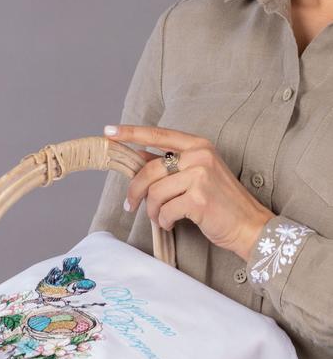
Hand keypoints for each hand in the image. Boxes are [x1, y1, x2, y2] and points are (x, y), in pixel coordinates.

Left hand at [103, 124, 275, 261]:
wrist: (249, 225)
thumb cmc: (221, 203)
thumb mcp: (199, 175)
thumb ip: (171, 166)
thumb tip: (138, 161)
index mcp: (199, 145)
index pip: (159, 134)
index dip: (131, 133)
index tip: (109, 132)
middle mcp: (200, 155)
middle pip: (150, 170)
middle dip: (135, 191)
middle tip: (130, 205)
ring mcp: (200, 176)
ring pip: (155, 193)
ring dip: (152, 211)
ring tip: (162, 218)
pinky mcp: (199, 198)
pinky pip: (165, 210)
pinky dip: (164, 221)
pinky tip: (172, 224)